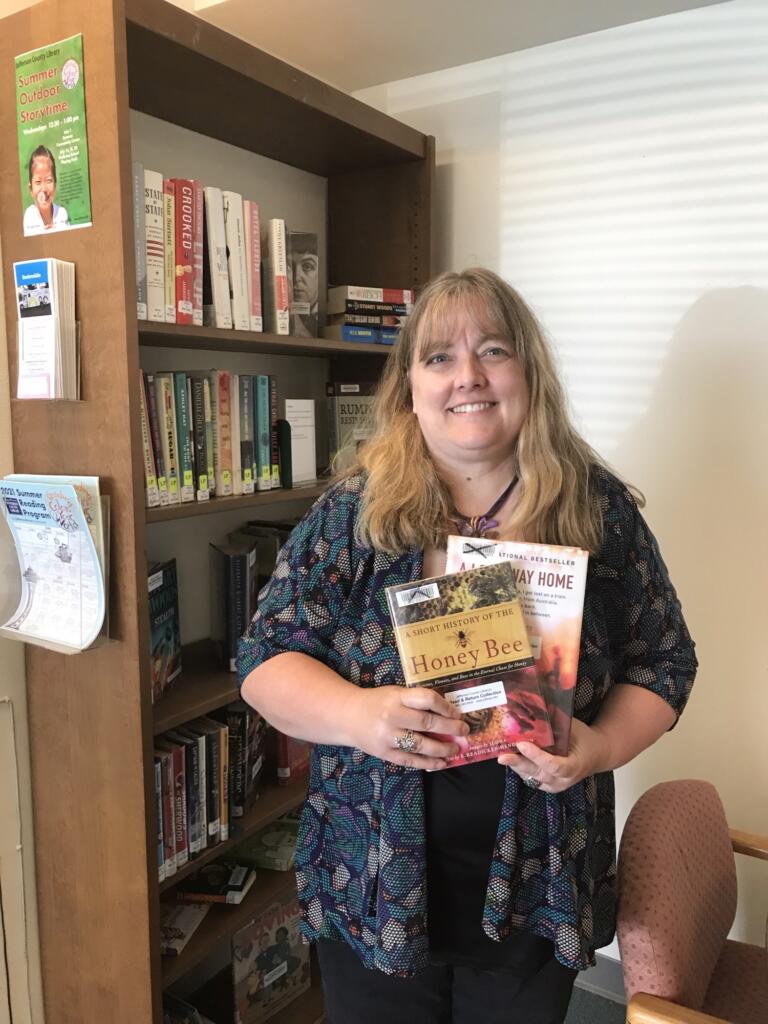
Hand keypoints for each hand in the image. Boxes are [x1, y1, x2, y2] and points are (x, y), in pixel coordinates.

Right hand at [347, 685, 469, 769]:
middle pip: (427, 723)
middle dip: (450, 729)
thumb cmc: (377, 702)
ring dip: (443, 749)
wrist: (348, 715)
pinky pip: (411, 760)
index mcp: (397, 697)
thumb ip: (416, 702)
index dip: (445, 707)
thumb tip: (448, 715)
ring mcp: (388, 737)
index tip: (457, 713)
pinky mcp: (385, 753)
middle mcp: (392, 716)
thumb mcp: (395, 693)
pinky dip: (428, 763)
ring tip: (455, 749)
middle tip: (464, 731)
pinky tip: (441, 763)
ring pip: (421, 745)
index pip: (427, 699)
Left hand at [497, 718, 611, 792]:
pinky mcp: (546, 784)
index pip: (553, 765)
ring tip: (500, 752)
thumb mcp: (574, 729)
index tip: (522, 744)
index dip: (537, 756)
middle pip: (537, 773)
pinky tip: (508, 755)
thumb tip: (535, 706)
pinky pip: (529, 777)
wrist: (596, 754)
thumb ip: (556, 723)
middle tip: (502, 755)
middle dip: (518, 763)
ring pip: (530, 777)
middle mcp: (562, 780)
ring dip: (515, 765)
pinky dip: (519, 767)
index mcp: (574, 766)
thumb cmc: (584, 739)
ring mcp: (553, 785)